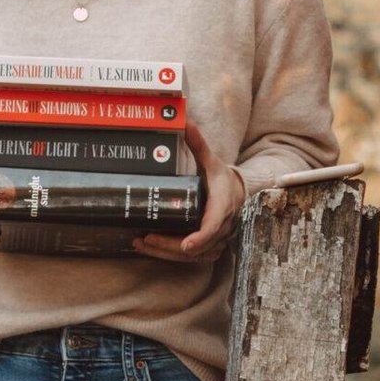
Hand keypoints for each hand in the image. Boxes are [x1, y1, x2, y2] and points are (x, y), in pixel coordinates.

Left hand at [134, 120, 244, 265]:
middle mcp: (223, 226)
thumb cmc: (221, 177)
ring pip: (194, 256)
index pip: (213, 225)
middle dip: (170, 245)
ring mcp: (219, 240)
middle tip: (146, 238)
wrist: (238, 193)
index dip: (200, 237)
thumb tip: (186, 121)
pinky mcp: (212, 247)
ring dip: (166, 253)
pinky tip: (151, 250)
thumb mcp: (211, 160)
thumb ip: (198, 144)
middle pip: (198, 244)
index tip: (186, 245)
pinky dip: (171, 257)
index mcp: (223, 204)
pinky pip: (194, 259)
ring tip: (141, 243)